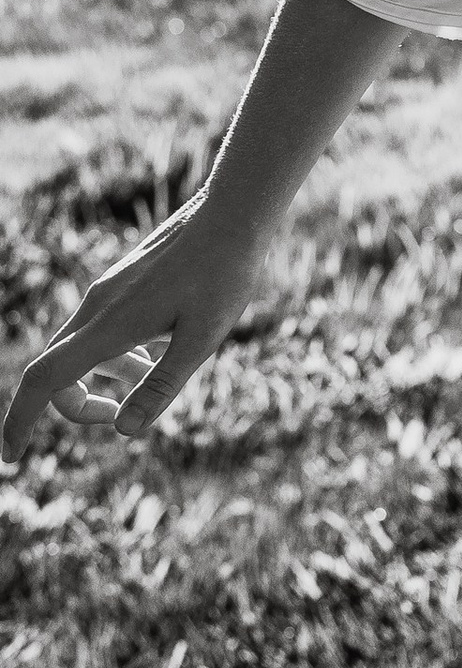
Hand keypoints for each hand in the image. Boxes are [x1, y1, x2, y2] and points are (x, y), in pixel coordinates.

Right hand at [0, 191, 265, 462]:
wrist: (233, 211)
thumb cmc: (225, 274)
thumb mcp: (202, 337)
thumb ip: (161, 385)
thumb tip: (124, 431)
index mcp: (109, 326)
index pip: (44, 379)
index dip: (20, 420)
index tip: (11, 456)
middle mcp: (96, 308)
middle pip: (56, 371)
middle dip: (76, 405)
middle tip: (119, 417)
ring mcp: (107, 293)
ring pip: (80, 350)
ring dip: (104, 378)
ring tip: (156, 372)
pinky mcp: (121, 284)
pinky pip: (100, 330)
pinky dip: (116, 354)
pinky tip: (159, 350)